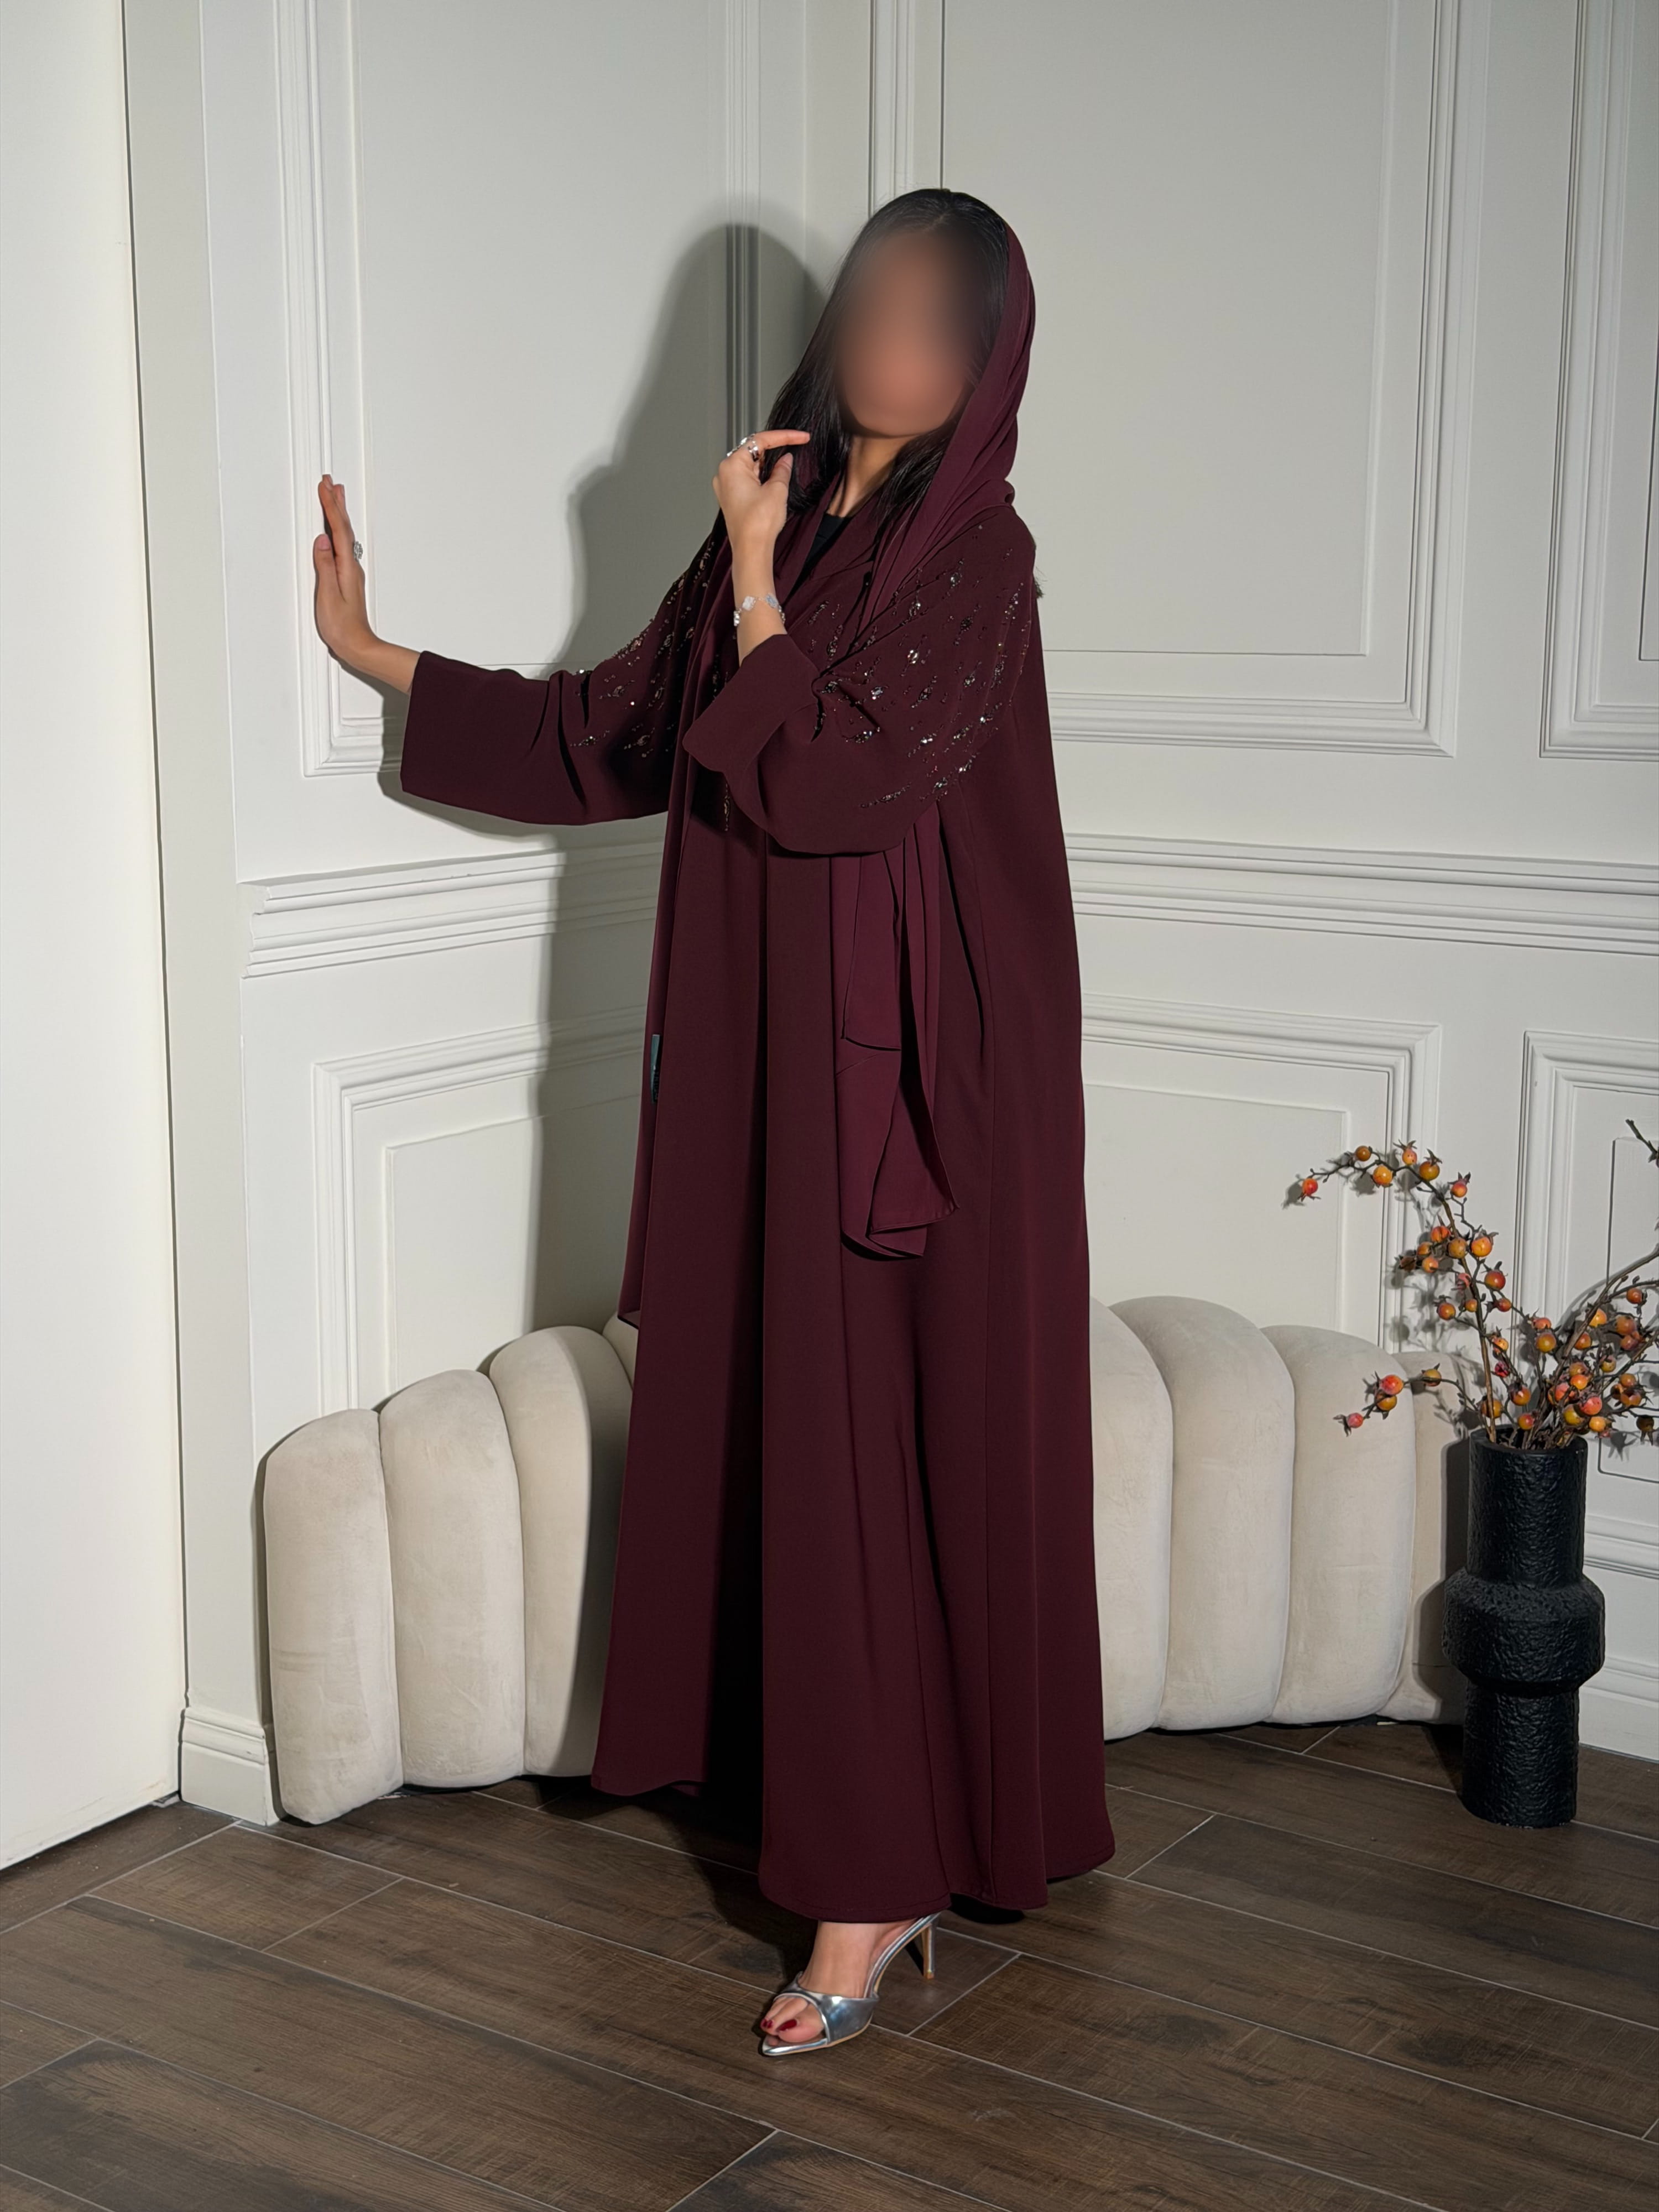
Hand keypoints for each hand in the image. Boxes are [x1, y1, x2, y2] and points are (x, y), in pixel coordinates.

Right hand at [312, 475, 416, 691]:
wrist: (358, 646)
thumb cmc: (343, 628)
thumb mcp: (329, 596)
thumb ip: (325, 566)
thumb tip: (322, 541)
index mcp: (346, 567)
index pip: (337, 530)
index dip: (330, 507)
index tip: (324, 487)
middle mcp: (351, 566)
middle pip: (343, 528)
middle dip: (336, 503)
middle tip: (330, 482)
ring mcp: (350, 571)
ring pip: (344, 535)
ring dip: (339, 514)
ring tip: (336, 496)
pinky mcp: (347, 578)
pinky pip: (342, 546)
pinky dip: (338, 531)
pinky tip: (335, 530)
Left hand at [712, 430, 808, 558]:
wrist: (751, 551)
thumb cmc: (757, 525)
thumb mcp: (777, 490)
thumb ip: (782, 469)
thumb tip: (786, 460)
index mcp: (732, 466)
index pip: (760, 440)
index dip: (783, 436)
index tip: (799, 437)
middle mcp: (724, 474)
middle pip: (753, 451)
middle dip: (775, 451)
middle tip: (795, 450)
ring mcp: (726, 487)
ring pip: (750, 466)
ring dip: (768, 465)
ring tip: (785, 471)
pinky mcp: (731, 498)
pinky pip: (746, 480)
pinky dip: (761, 477)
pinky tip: (773, 482)